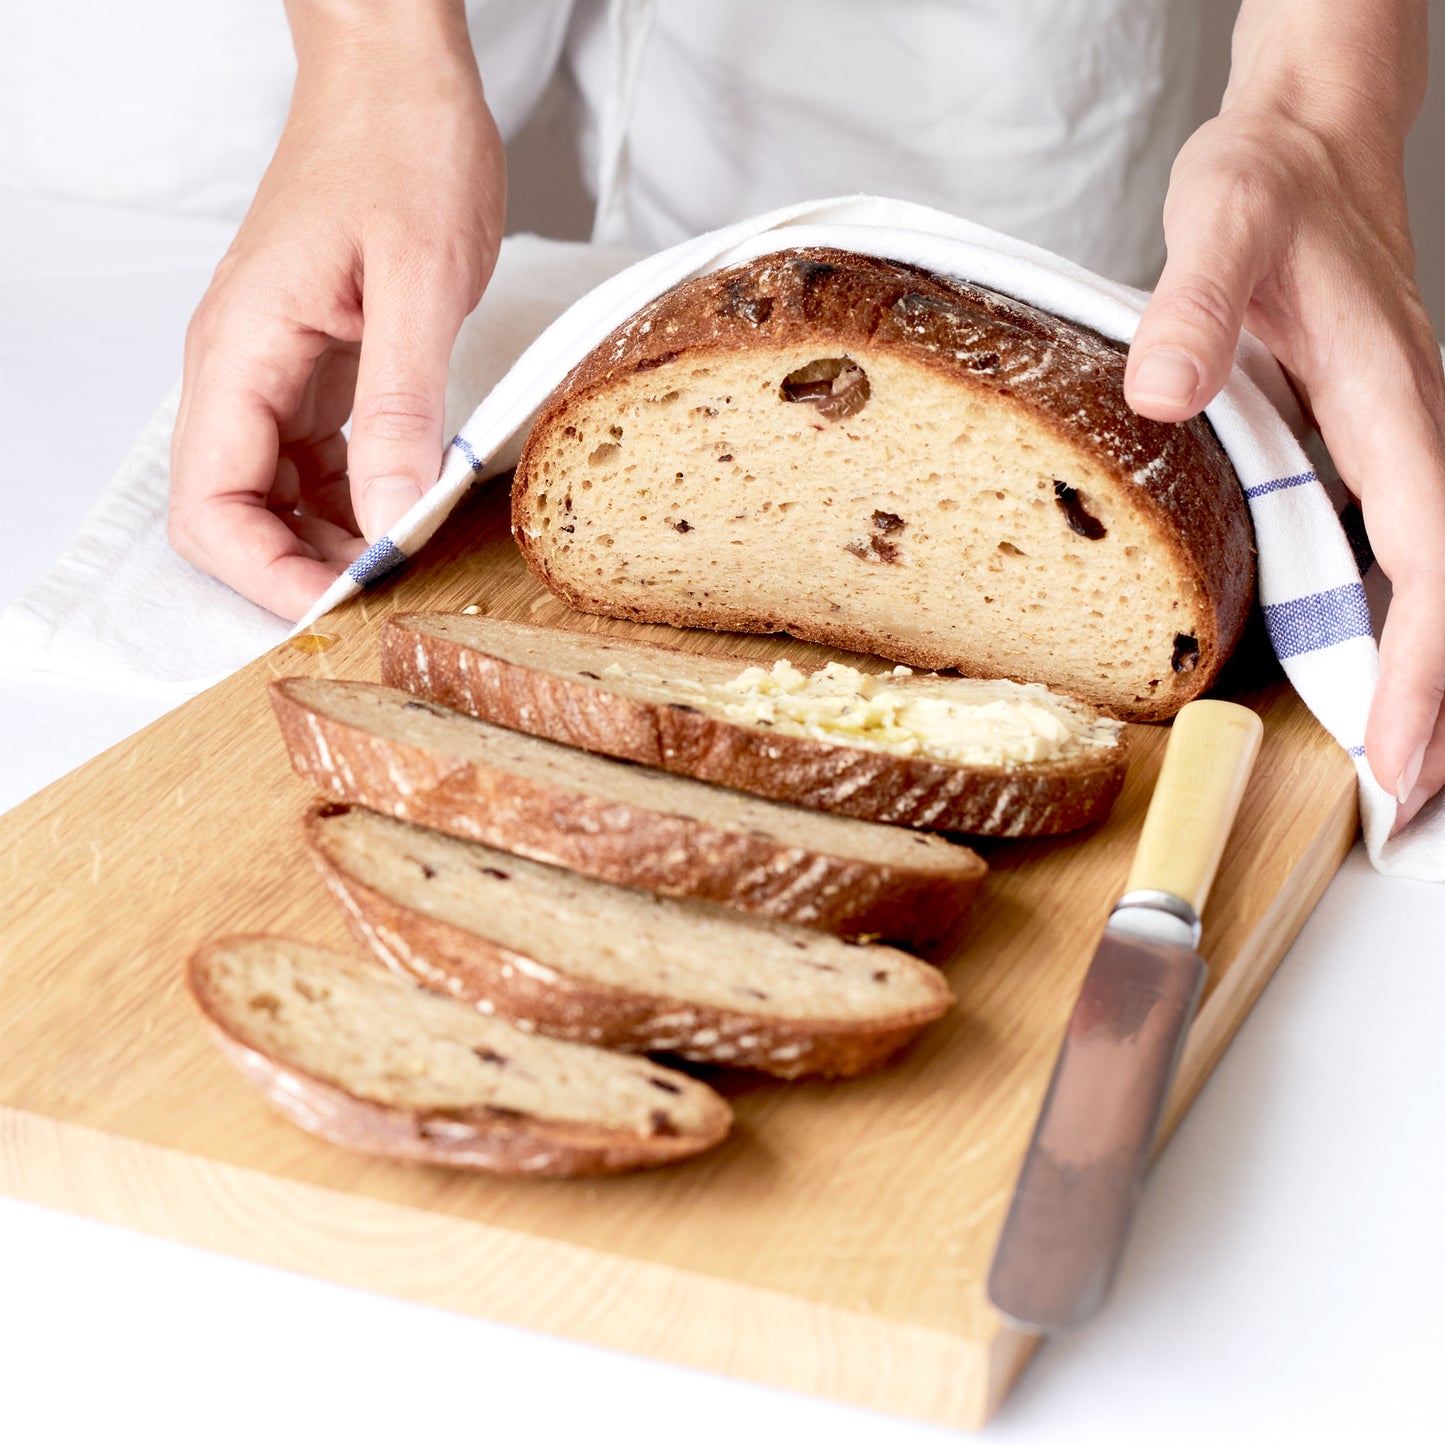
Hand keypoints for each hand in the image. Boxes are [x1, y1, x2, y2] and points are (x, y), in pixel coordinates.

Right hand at [169, 0, 504, 619]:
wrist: (400, 79)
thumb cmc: (400, 150)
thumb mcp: (418, 283)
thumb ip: (401, 406)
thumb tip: (393, 515)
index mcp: (240, 352)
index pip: (210, 507)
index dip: (268, 576)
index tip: (346, 601)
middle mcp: (241, 370)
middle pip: (233, 516)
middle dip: (299, 569)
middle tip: (385, 595)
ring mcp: (275, 372)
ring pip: (275, 497)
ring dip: (332, 541)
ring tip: (406, 562)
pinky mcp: (316, 369)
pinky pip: (317, 462)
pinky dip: (358, 499)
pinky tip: (409, 507)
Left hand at [1125, 0, 1442, 830]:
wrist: (1307, 146)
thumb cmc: (1273, 182)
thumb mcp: (1220, 217)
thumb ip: (1192, 302)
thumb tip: (1163, 397)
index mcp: (1389, 397)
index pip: (1428, 554)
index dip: (1422, 666)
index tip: (1402, 758)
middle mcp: (1409, 433)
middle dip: (1436, 706)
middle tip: (1404, 814)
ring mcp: (1391, 447)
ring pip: (1425, 584)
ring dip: (1419, 679)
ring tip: (1396, 780)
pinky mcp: (1363, 450)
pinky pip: (1392, 558)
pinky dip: (1389, 628)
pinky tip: (1359, 680)